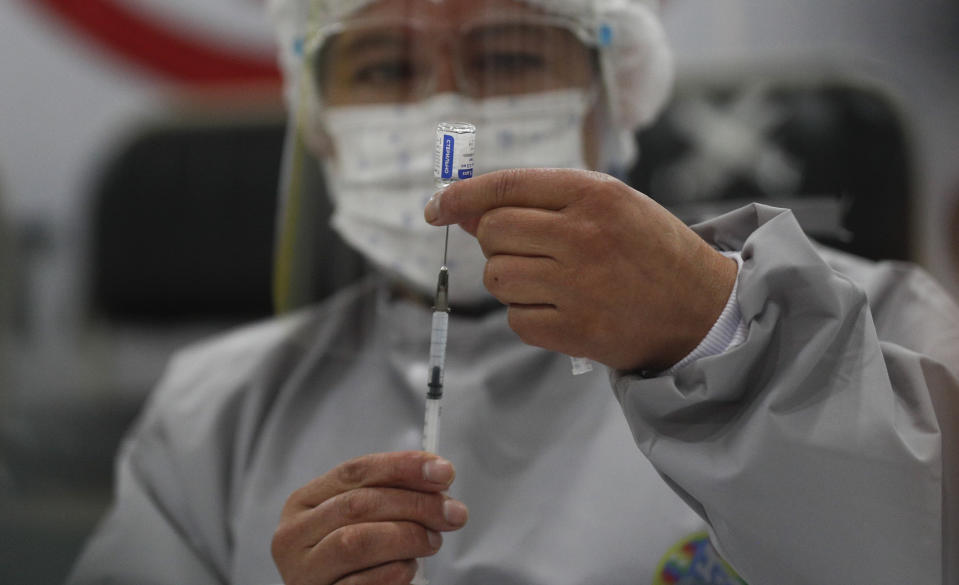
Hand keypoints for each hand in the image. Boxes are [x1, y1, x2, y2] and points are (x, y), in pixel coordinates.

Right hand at [272, 452, 468, 584]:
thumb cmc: (345, 557)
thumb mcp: (355, 518)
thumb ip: (386, 495)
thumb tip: (437, 479)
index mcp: (304, 502)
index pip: (356, 471)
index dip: (403, 466)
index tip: (442, 471)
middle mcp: (295, 535)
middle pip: (359, 504)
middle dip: (415, 504)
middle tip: (452, 512)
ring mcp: (303, 572)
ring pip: (357, 541)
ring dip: (406, 537)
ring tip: (432, 541)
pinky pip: (360, 584)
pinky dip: (394, 572)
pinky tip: (408, 568)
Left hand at [424, 168, 737, 371]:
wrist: (701, 308)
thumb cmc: (650, 249)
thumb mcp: (610, 203)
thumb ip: (543, 199)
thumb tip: (464, 209)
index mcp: (593, 194)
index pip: (504, 187)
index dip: (460, 196)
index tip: (436, 207)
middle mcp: (581, 236)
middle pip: (492, 233)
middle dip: (496, 241)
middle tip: (531, 250)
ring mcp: (577, 287)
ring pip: (496, 277)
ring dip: (511, 279)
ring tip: (551, 280)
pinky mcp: (575, 331)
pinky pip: (515, 319)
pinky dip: (528, 315)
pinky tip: (561, 309)